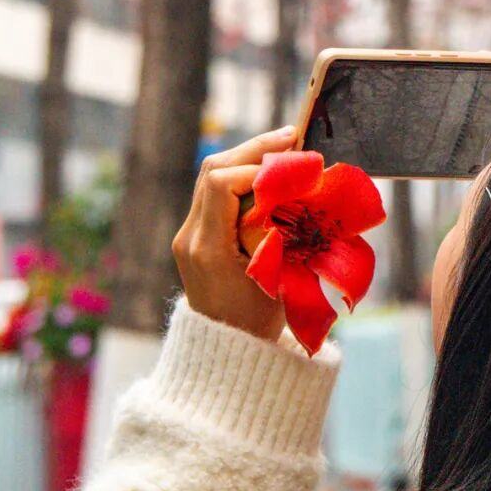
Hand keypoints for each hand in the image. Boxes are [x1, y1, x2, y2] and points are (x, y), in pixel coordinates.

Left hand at [172, 125, 295, 341]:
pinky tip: (267, 173)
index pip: (222, 183)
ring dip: (248, 158)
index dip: (257, 169)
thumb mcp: (278, 277)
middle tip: (292, 137)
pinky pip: (213, 191)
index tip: (291, 169)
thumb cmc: (259, 322)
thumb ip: (282, 232)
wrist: (226, 353)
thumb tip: (303, 186)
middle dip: (254, 149)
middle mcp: (190, 236)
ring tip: (284, 149)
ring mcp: (188, 234)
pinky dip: (241, 176)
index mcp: (208, 248)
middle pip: (213, 169)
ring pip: (211, 175)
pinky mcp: (193, 235)